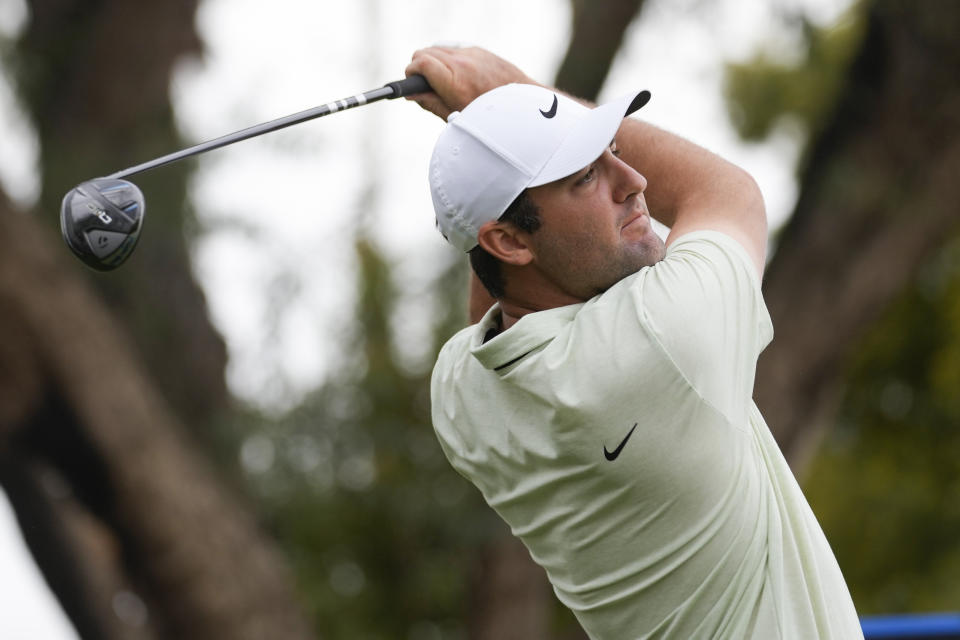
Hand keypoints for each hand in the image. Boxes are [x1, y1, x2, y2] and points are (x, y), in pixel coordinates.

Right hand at [404, 46, 537, 119]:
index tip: (410, 81)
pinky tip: (455, 73)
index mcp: (454, 82)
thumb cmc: (488, 118)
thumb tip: (411, 94)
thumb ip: (430, 103)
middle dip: (419, 66)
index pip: (420, 63)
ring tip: (439, 79)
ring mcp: (472, 54)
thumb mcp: (456, 116)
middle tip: (423, 83)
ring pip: (439, 48)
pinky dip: (449, 58)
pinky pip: (454, 48)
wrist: (520, 107)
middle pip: (425, 52)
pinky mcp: (479, 50)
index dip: (411, 71)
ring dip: (433, 61)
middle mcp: (462, 63)